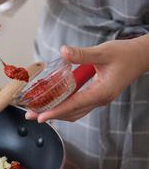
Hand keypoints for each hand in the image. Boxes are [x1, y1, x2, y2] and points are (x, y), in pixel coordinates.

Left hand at [26, 35, 148, 122]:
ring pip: (74, 112)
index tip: (41, 117)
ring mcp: (98, 99)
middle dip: (50, 115)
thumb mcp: (103, 51)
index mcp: (102, 92)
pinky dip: (63, 106)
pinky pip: (77, 106)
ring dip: (55, 112)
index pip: (75, 105)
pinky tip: (51, 103)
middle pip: (71, 113)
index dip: (57, 111)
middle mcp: (100, 99)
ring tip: (35, 112)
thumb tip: (63, 52)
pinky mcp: (96, 96)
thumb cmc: (125, 54)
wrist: (140, 57)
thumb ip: (83, 54)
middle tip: (29, 115)